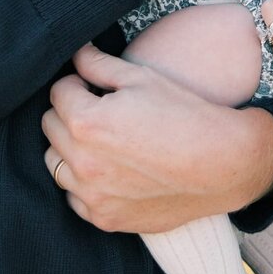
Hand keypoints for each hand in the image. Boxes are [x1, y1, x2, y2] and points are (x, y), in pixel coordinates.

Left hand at [41, 43, 272, 231]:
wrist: (222, 165)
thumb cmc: (184, 114)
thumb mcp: (143, 78)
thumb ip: (99, 65)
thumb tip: (76, 55)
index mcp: (87, 122)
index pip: (58, 93)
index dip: (76, 83)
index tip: (93, 85)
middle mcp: (82, 162)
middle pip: (50, 127)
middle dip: (69, 113)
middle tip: (99, 110)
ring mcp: (91, 195)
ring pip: (55, 163)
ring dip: (69, 148)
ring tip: (102, 140)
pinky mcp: (104, 218)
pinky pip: (73, 196)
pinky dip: (83, 182)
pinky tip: (109, 171)